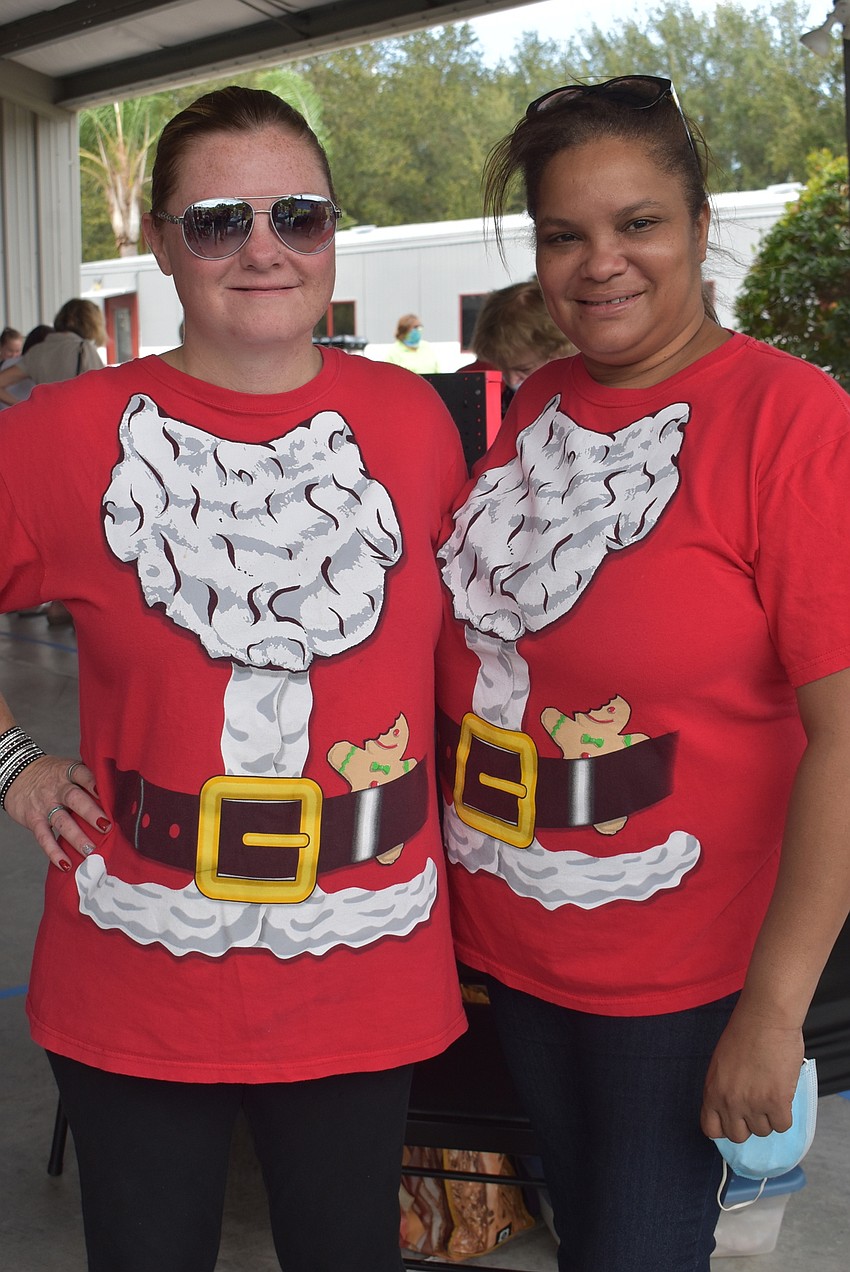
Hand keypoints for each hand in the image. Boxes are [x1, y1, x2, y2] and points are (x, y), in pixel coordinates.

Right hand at [3, 755, 110, 871]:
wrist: (17, 774)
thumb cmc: (54, 775)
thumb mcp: (68, 768)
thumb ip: (89, 776)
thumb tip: (123, 786)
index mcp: (69, 772)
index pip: (83, 775)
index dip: (95, 783)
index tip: (110, 794)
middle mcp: (58, 788)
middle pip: (75, 799)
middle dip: (91, 813)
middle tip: (106, 827)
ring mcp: (45, 805)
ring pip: (62, 821)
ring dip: (77, 837)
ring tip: (91, 851)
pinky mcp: (34, 820)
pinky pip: (44, 837)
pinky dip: (54, 852)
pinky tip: (66, 864)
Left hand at [701, 1003, 803, 1143]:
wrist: (765, 1019)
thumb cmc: (744, 1033)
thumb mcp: (721, 1063)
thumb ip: (723, 1088)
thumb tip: (733, 1108)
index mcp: (712, 1091)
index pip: (711, 1129)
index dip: (724, 1127)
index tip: (734, 1120)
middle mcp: (729, 1101)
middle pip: (738, 1136)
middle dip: (748, 1125)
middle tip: (756, 1107)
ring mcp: (753, 1104)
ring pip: (763, 1131)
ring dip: (768, 1117)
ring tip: (770, 1094)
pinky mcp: (776, 1102)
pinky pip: (782, 1126)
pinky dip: (784, 1115)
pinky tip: (782, 1096)